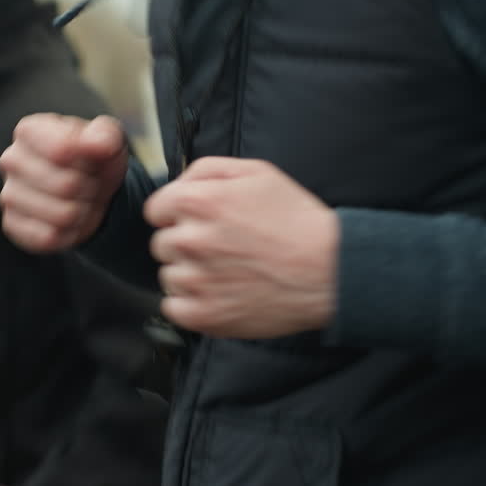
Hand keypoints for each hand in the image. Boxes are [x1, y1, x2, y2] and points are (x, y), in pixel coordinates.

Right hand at [0, 113, 127, 252]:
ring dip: (83, 212)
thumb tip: (98, 143)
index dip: (89, 161)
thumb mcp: (107, 139)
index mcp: (29, 130)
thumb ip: (105, 135)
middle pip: (66, 185)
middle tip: (91, 185)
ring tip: (81, 201)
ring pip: (61, 215)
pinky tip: (69, 221)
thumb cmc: (93, 158)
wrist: (87, 187)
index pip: (63, 150)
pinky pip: (48, 238)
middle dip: (90, 189)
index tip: (92, 160)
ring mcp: (8, 194)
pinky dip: (69, 233)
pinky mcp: (11, 225)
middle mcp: (11, 160)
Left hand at [144, 157, 340, 338]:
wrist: (329, 269)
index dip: (176, 214)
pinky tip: (219, 294)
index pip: (155, 210)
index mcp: (198, 202)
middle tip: (221, 248)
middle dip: (186, 244)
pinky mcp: (204, 314)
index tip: (197, 222)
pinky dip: (191, 304)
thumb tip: (177, 184)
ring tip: (227, 272)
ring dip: (190, 274)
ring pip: (169, 276)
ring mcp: (195, 280)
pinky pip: (174, 307)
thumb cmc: (295, 219)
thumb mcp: (256, 172)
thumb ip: (206, 170)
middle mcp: (190, 240)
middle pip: (162, 244)